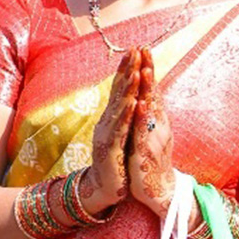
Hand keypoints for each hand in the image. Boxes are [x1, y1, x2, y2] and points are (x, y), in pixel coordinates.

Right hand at [81, 48, 138, 213]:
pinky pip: (119, 130)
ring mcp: (107, 135)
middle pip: (118, 92)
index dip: (127, 69)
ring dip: (127, 88)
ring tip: (135, 71)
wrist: (102, 189)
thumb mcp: (121, 134)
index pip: (120, 89)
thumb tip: (130, 95)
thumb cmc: (115, 161)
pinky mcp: (110, 150)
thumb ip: (124, 116)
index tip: (136, 49)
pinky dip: (126, 116)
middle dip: (127, 70)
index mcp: (112, 119)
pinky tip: (132, 103)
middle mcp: (107, 122)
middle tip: (135, 49)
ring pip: (119, 108)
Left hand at [128, 48, 191, 225]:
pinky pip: (144, 134)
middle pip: (153, 94)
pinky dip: (143, 119)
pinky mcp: (147, 154)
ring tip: (144, 70)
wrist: (158, 191)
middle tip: (145, 49)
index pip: (151, 90)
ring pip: (151, 110)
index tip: (143, 48)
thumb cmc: (151, 161)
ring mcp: (154, 139)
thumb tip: (145, 94)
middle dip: (148, 71)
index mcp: (156, 120)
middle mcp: (158, 126)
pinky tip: (140, 106)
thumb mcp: (148, 133)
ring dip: (147, 90)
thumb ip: (148, 114)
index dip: (147, 69)